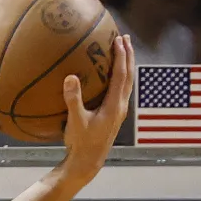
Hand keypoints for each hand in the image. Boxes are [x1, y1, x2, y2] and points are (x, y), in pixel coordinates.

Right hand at [60, 35, 135, 183]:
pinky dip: (121, 77)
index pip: (121, 75)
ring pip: (128, 82)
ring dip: (126, 65)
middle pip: (129, 75)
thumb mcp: (75, 121)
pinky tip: (113, 75)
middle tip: (124, 38)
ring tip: (123, 52)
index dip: (121, 56)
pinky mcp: (115, 115)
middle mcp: (121, 105)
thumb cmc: (81, 142)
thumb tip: (70, 77)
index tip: (118, 39)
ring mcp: (120, 111)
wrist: (89, 162)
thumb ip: (74, 99)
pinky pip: (122, 90)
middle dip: (128, 56)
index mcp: (114, 105)